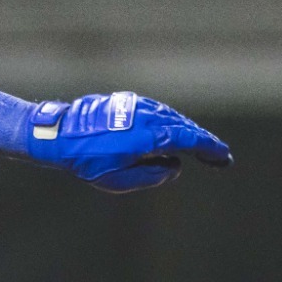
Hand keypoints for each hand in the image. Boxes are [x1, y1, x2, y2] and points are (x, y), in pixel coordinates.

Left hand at [25, 92, 232, 192]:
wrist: (58, 135)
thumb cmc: (87, 160)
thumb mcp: (121, 179)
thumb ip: (152, 175)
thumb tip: (174, 166)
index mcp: (150, 134)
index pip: (190, 138)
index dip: (210, 148)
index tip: (222, 158)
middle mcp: (147, 116)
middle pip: (184, 126)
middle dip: (202, 141)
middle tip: (216, 155)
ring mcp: (136, 105)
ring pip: (170, 117)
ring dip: (186, 130)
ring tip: (197, 145)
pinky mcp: (125, 101)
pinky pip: (155, 111)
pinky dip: (168, 121)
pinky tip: (171, 131)